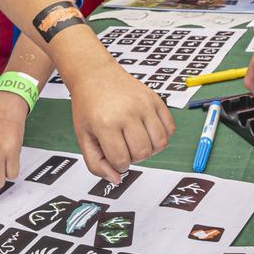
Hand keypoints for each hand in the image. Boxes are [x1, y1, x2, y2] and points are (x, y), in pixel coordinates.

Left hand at [68, 65, 173, 182]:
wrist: (95, 73)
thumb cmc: (88, 106)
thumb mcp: (83, 136)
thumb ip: (96, 163)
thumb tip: (116, 180)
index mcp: (106, 124)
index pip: (122, 161)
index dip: (117, 164)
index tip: (111, 154)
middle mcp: (128, 113)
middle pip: (143, 154)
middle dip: (133, 157)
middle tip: (123, 145)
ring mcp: (144, 105)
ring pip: (160, 144)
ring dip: (149, 149)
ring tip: (135, 139)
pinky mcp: (155, 99)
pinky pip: (170, 128)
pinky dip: (162, 135)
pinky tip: (146, 130)